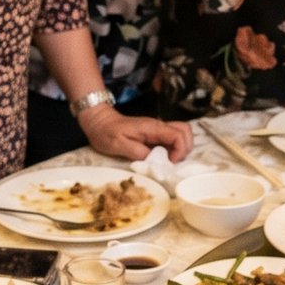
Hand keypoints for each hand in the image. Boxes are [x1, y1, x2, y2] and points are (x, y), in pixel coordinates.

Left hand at [77, 103, 193, 163]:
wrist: (98, 122)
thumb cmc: (106, 133)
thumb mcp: (118, 145)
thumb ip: (137, 152)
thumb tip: (153, 160)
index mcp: (152, 128)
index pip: (178, 134)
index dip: (180, 150)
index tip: (170, 162)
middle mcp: (158, 126)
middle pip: (185, 130)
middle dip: (185, 148)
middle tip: (172, 162)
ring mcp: (157, 129)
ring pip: (181, 133)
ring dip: (181, 148)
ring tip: (169, 161)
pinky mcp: (155, 134)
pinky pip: (172, 138)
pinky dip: (174, 148)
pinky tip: (163, 158)